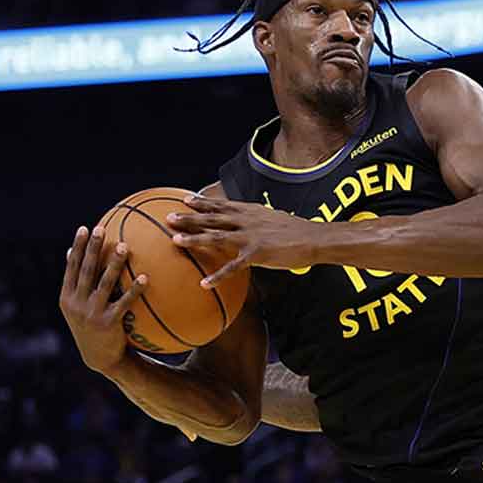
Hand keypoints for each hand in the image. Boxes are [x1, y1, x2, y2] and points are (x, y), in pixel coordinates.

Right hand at [60, 226, 146, 374]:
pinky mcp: (108, 323)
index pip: (72, 267)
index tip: (84, 228)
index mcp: (67, 297)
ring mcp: (91, 313)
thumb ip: (75, 282)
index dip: (77, 247)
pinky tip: (145, 277)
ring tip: (124, 246)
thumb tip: (68, 252)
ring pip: (104, 283)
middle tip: (101, 229)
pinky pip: (124, 302)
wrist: (100, 358)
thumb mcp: (76, 306)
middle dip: (92, 248)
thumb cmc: (90, 326)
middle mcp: (76, 303)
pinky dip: (134, 289)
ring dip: (114, 263)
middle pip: (86, 270)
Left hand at [165, 195, 319, 287]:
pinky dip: (218, 276)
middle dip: (189, 217)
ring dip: (194, 239)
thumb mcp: (272, 218)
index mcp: (250, 212)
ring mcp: (250, 237)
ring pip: (216, 237)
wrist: (313, 238)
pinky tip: (205, 284)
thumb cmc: (295, 230)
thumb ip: (256, 219)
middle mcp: (246, 221)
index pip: (221, 205)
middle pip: (212, 218)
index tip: (184, 199)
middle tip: (169, 217)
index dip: (202, 202)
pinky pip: (233, 267)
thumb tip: (248, 221)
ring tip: (176, 241)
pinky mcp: (257, 254)